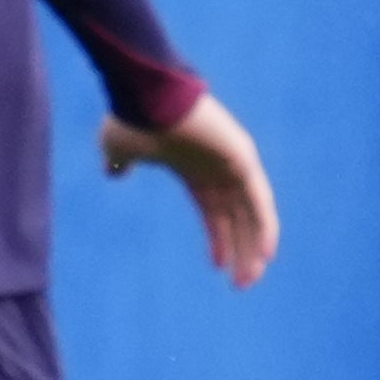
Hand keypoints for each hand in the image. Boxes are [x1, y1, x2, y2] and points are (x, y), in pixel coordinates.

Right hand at [103, 93, 278, 288]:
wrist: (145, 95)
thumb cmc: (132, 118)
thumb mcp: (119, 148)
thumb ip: (120, 164)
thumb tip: (112, 173)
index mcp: (194, 171)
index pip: (214, 212)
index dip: (218, 239)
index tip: (218, 267)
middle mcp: (219, 169)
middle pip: (237, 218)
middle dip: (240, 251)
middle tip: (242, 284)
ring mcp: (234, 163)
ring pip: (251, 214)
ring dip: (253, 246)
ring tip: (252, 277)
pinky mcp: (242, 158)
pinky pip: (259, 199)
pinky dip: (265, 226)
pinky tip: (266, 252)